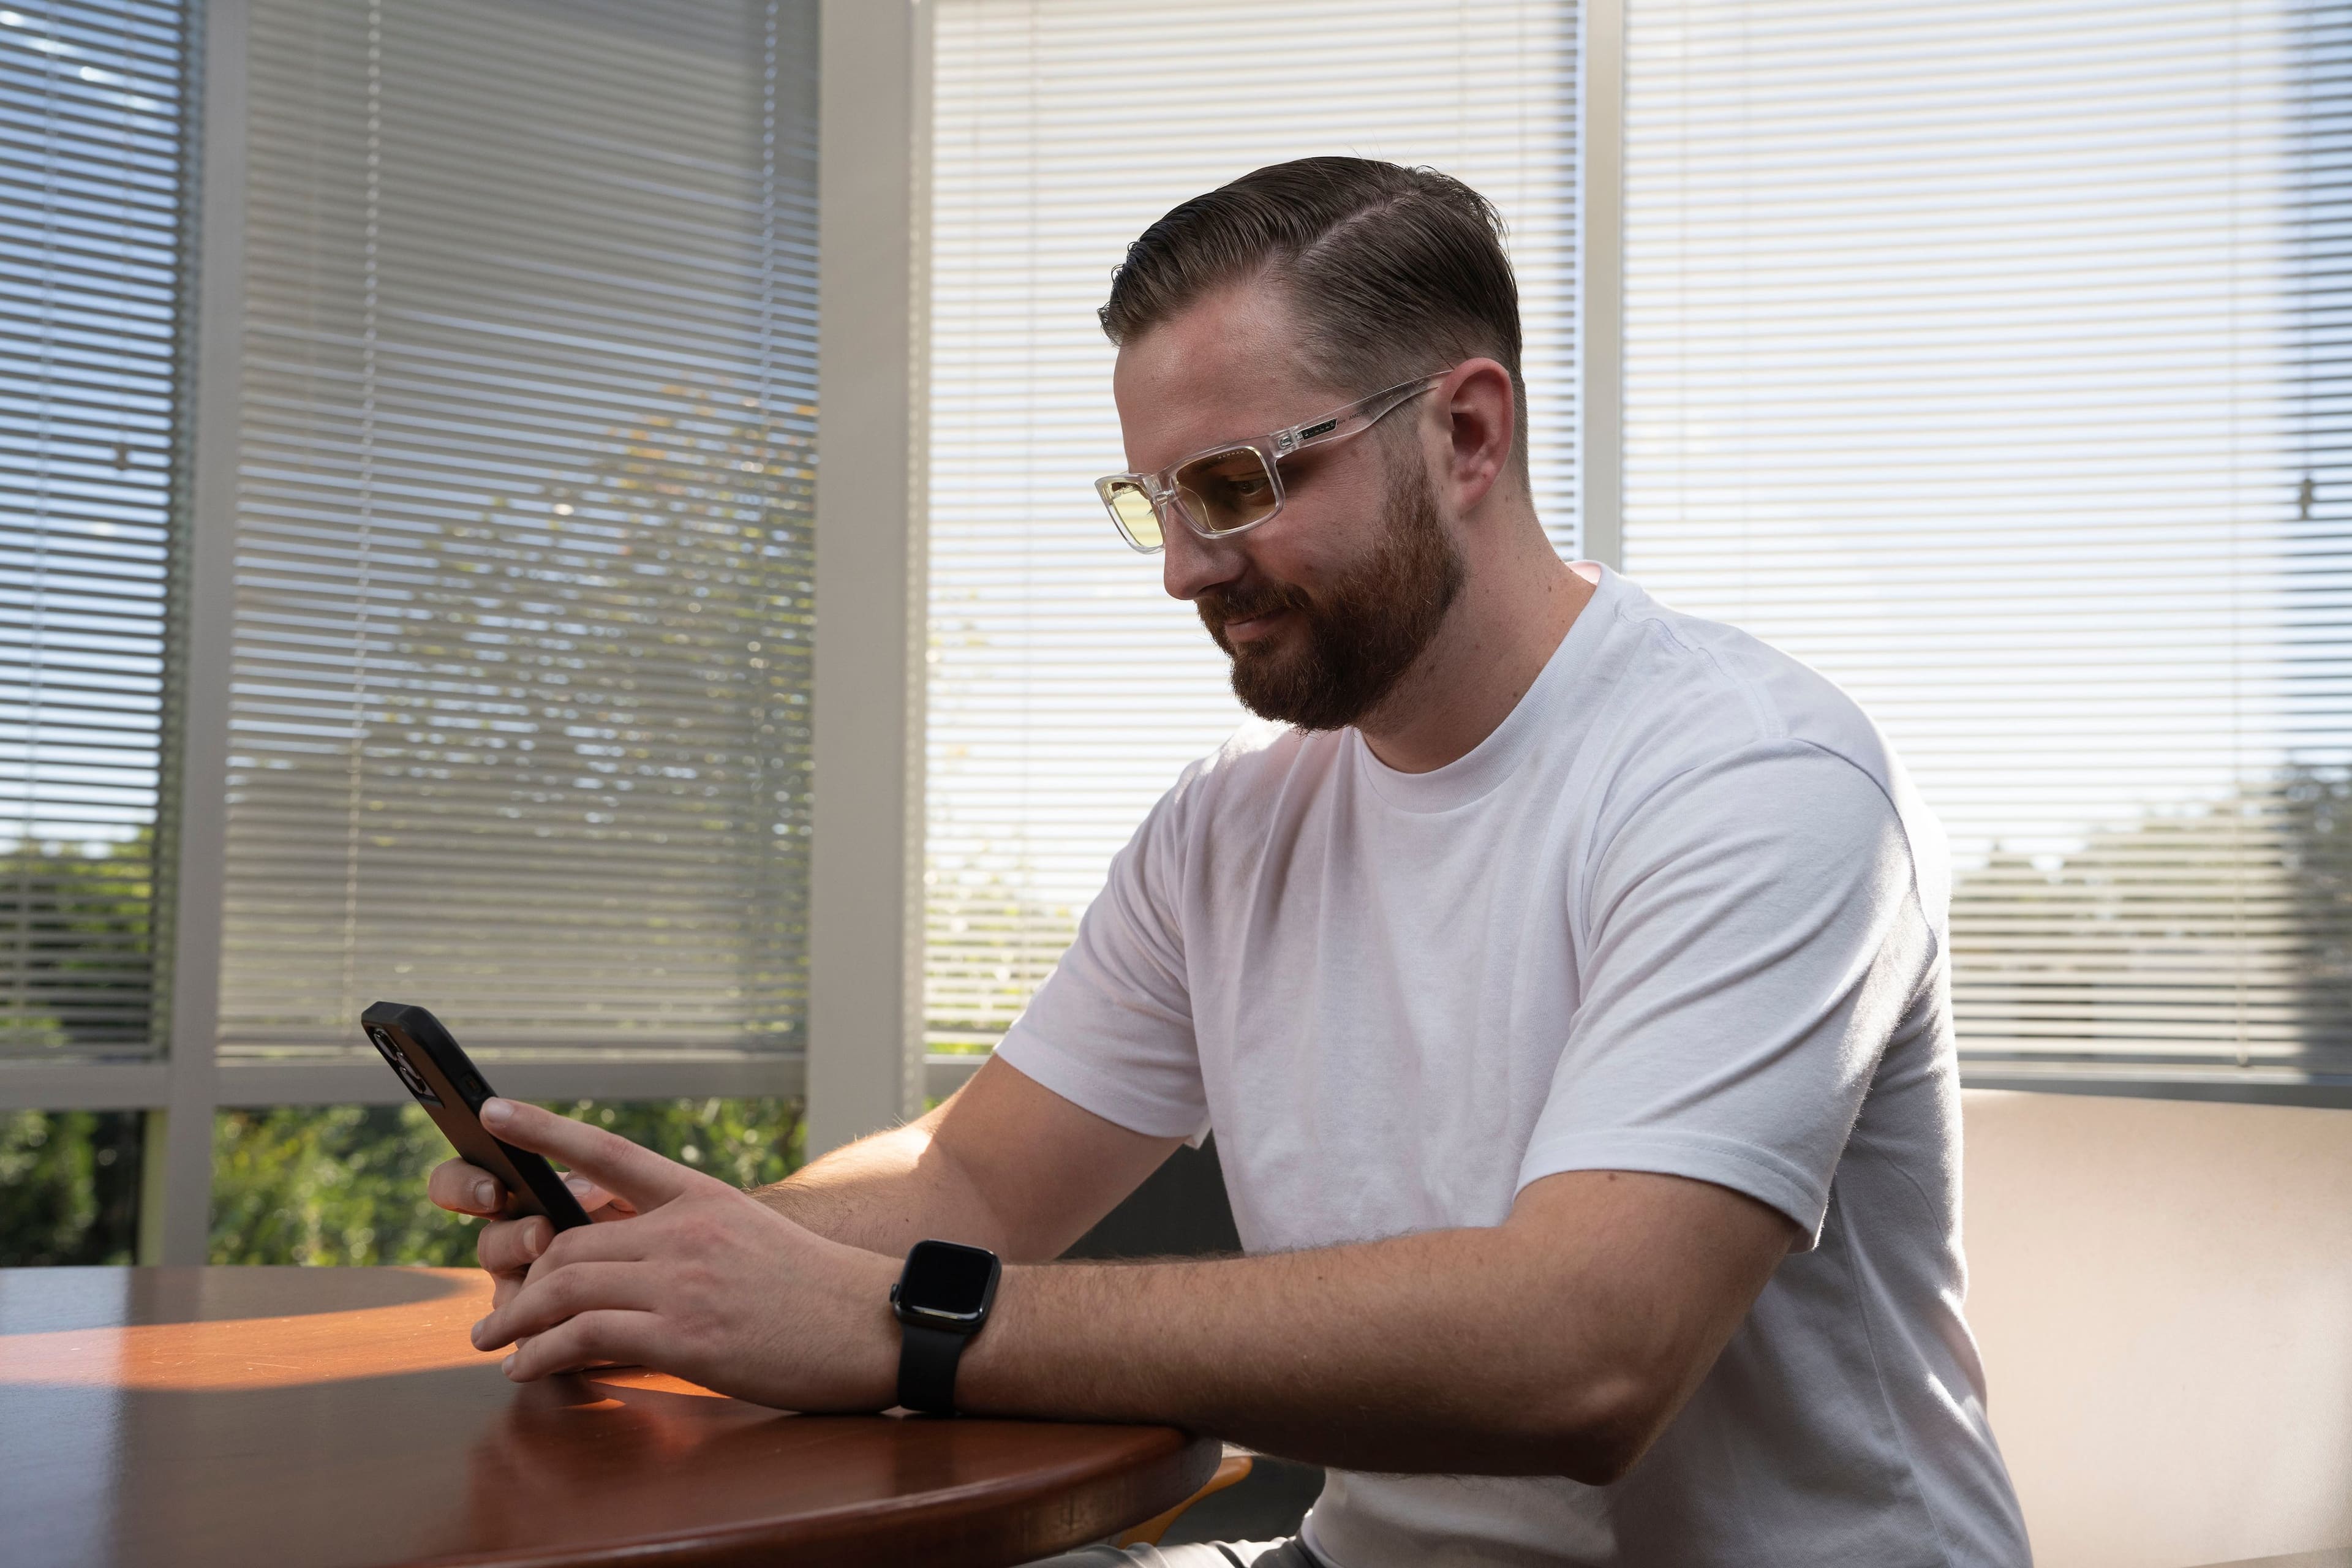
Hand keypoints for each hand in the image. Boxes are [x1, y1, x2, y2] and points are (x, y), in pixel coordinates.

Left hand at [461, 1099, 901, 1411]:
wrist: (874, 1326)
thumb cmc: (816, 1293)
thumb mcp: (750, 1240)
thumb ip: (688, 1242)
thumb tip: (625, 1272)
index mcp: (702, 1196)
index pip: (609, 1152)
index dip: (546, 1130)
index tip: (495, 1115)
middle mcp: (684, 1230)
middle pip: (569, 1243)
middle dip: (520, 1280)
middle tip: (496, 1313)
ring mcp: (682, 1280)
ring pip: (564, 1287)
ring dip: (515, 1320)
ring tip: (495, 1341)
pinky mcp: (682, 1334)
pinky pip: (582, 1336)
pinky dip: (540, 1355)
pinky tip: (526, 1370)